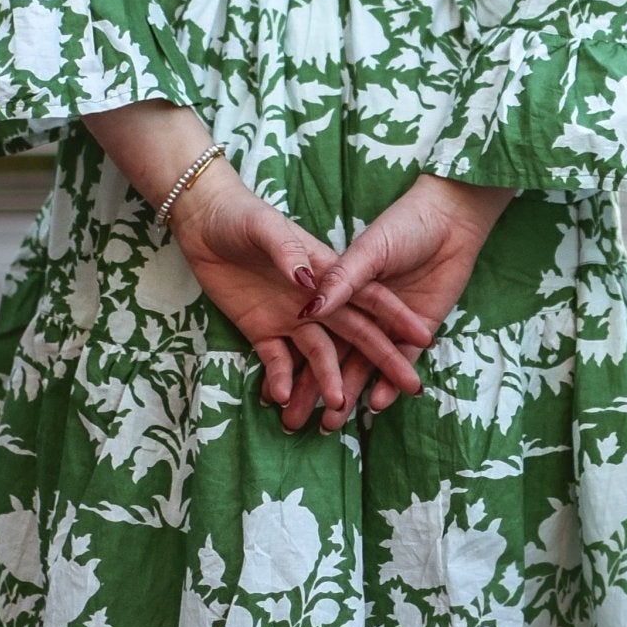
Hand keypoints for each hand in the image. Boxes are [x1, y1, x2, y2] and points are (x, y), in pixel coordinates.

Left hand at [168, 160, 432, 413]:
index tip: (424, 338)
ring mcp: (290, 318)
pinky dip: (281, 379)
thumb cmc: (242, 216)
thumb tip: (310, 285)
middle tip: (409, 387)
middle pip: (356, 333)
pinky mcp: (261, 330)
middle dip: (382, 360)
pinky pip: (277, 361)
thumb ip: (288, 253)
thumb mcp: (265, 228)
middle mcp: (316, 300)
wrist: (203, 222)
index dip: (397, 317)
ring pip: (318, 356)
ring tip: (336, 409)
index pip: (370, 297)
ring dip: (327, 381)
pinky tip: (282, 396)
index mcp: (327, 271)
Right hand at [280, 174, 516, 432]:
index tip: (280, 390)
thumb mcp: (367, 250)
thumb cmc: (403, 225)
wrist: (451, 215)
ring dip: (349, 392)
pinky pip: (401, 359)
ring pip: (363, 363)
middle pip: (332, 354)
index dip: (297, 358)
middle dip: (314, 388)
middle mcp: (360, 308)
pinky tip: (374, 403)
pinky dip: (387, 382)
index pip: (315, 330)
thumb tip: (308, 310)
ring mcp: (391, 322)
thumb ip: (341, 279)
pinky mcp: (421, 328)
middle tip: (295, 422)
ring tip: (329, 425)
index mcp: (341, 287)